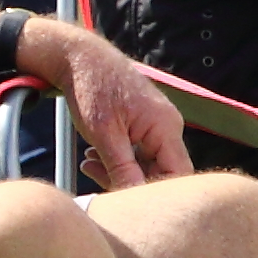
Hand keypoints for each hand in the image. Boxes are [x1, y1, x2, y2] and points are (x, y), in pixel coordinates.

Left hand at [28, 15, 189, 191]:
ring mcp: (158, 125)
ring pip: (147, 165)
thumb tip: (134, 199)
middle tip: (94, 175)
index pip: (177, 175)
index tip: (122, 196)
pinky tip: (94, 155)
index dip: (153, 192)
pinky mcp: (145, 126)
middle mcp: (169, 126)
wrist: (80, 58)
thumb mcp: (104, 134)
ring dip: (119, 171)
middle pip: (162, 173)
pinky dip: (118, 159)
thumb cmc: (92, 88)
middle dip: (128, 181)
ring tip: (89, 162)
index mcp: (166, 126)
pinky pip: (140, 153)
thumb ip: (122, 169)